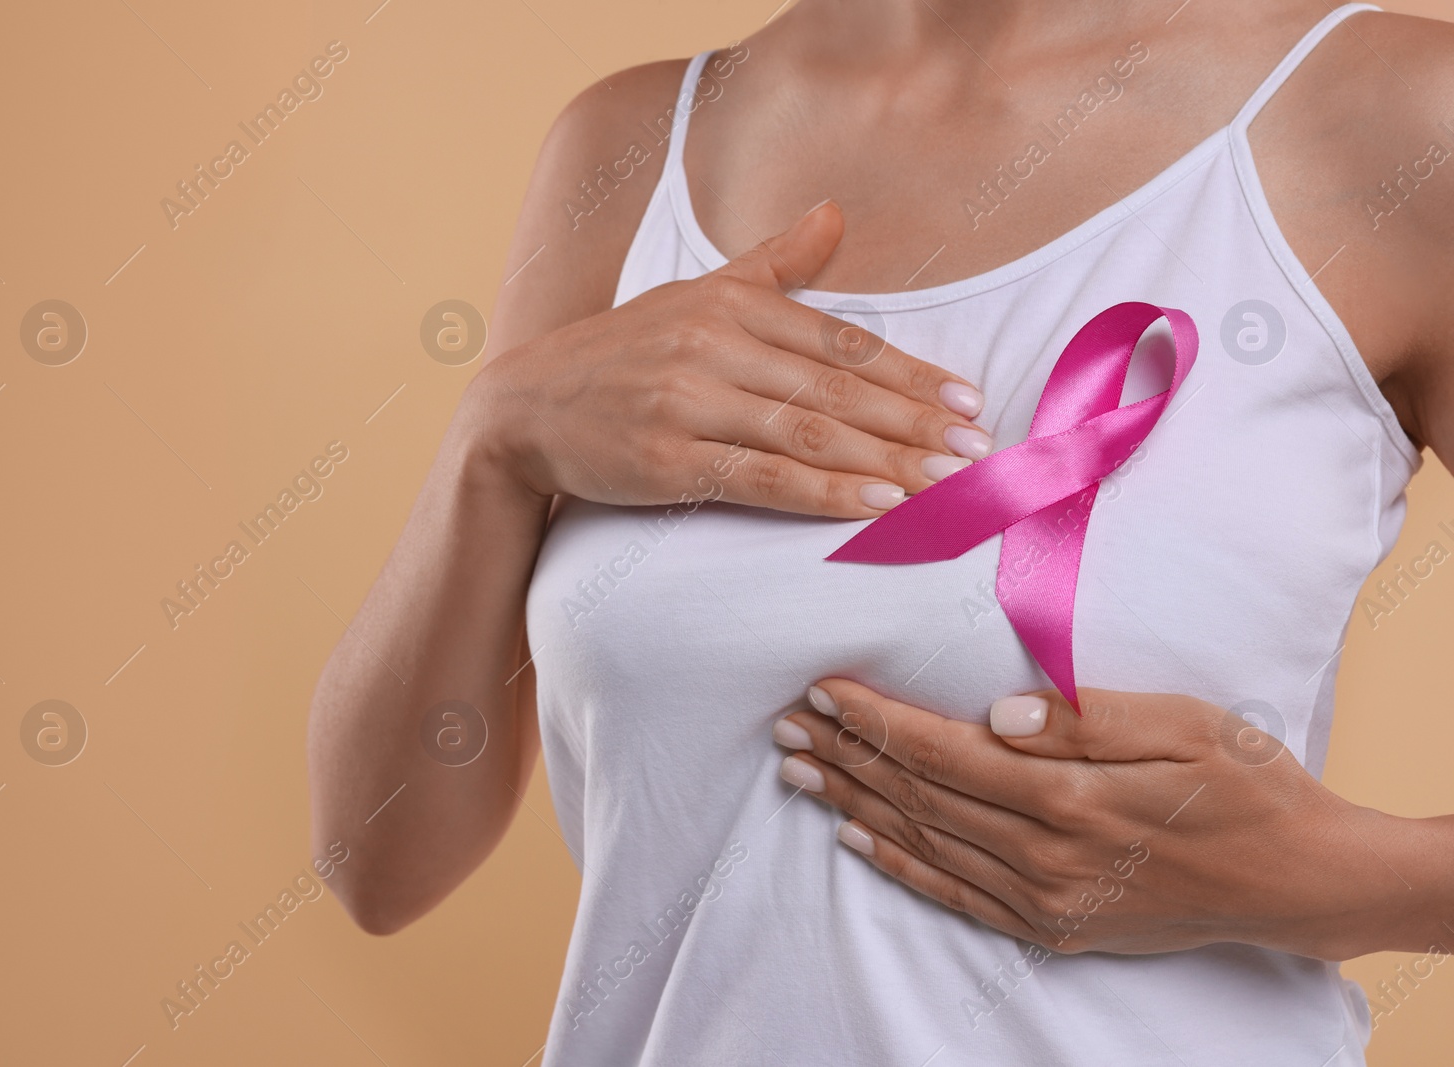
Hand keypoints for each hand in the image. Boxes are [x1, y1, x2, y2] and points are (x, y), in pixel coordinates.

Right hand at [463, 200, 993, 517]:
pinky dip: (825, 491)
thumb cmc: (620, 355)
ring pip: (809, 432)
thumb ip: (773, 263)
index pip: (841, 342)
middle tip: (979, 452)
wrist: (523, 409)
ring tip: (946, 485)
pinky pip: (761, 477)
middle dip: (915, 423)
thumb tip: (836, 214)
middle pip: (837, 388)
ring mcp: (687, 401)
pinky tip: (875, 506)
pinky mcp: (665, 458)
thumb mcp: (695, 295)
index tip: (967, 402)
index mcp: (730, 302)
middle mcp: (714, 343)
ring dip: (886, 460)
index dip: (910, 375)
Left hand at [772, 679, 1449, 959]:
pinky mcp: (1049, 925)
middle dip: (847, 755)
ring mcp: (1043, 898)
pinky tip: (856, 838)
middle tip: (787, 723)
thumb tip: (996, 712)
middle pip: (920, 796)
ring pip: (923, 843)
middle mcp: (1044, 856)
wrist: (1296, 880)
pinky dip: (898, 864)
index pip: (944, 751)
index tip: (825, 688)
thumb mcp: (1186, 727)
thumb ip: (1085, 719)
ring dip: (855, 803)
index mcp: (1070, 797)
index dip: (878, 720)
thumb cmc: (1246, 784)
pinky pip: (953, 894)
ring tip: (799, 770)